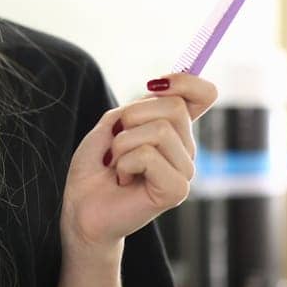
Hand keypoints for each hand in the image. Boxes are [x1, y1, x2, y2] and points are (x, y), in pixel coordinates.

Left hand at [60, 73, 218, 249]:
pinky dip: (125, 163)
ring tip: (118, 164)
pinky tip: (124, 179)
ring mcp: (185, 171)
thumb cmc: (96, 165)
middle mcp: (186, 149)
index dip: (185, 80)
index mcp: (175, 129)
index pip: (204, 94)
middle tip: (118, 143)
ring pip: (159, 130)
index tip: (154, 85)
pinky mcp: (176, 191)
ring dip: (122, 143)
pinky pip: (149, 155)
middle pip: (174, 107)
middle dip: (132, 117)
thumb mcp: (113, 122)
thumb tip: (161, 86)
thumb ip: (140, 104)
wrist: (82, 206)